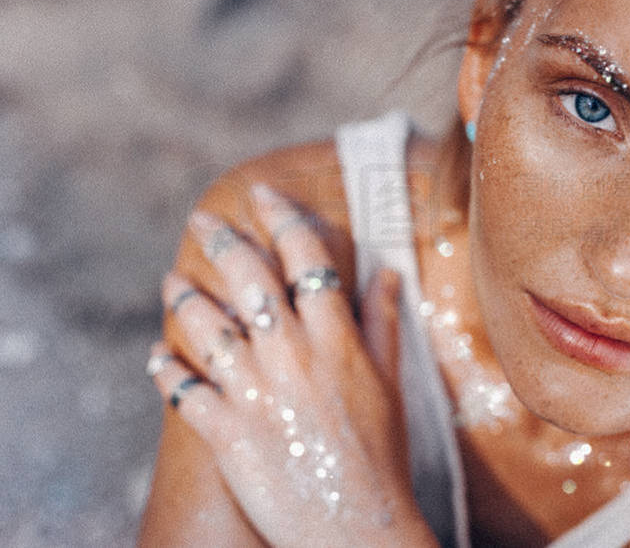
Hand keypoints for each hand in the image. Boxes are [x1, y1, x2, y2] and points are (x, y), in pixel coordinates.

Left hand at [147, 184, 435, 547]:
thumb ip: (384, 323)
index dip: (283, 218)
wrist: (356, 526)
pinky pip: (182, 390)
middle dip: (223, 239)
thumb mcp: (392, 383)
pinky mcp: (225, 431)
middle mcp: (292, 356)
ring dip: (183, 297)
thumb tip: (389, 273)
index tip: (264, 195)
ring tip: (171, 281)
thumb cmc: (382, 455)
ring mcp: (255, 393)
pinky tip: (157, 355)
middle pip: (249, 279)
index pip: (306, 259)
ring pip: (206, 326)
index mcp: (336, 340)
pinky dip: (164, 369)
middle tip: (204, 218)